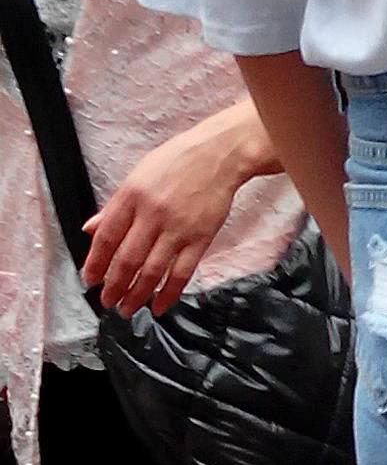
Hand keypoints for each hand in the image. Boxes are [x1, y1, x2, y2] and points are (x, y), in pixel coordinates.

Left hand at [82, 119, 243, 317]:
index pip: (107, 237)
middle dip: (114, 286)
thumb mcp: (137, 176)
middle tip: (107, 301)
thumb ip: (114, 207)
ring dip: (137, 295)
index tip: (90, 280)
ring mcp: (178, 228)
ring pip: (152, 271)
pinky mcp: (200, 239)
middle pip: (127, 260)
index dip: (95, 263)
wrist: (218, 155)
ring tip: (127, 309)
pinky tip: (159, 306)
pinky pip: (182, 273)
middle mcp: (152, 214)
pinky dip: (169, 294)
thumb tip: (90, 229)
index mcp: (131, 196)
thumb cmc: (176, 162)